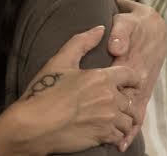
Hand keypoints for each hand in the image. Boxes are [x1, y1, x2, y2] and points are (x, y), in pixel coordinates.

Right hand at [0, 25, 140, 155]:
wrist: (34, 124)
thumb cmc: (44, 91)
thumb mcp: (59, 61)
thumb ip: (81, 42)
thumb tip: (100, 29)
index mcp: (101, 78)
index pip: (132, 75)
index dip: (131, 79)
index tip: (126, 83)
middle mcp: (109, 98)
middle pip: (130, 100)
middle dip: (123, 101)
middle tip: (111, 103)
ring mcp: (108, 119)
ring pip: (128, 120)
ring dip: (121, 119)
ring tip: (108, 118)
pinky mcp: (103, 137)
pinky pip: (120, 136)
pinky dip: (115, 134)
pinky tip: (103, 130)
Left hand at [108, 0, 166, 149]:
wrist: (153, 26)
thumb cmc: (134, 24)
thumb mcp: (126, 23)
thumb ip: (119, 33)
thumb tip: (113, 46)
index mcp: (131, 63)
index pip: (120, 83)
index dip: (108, 94)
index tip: (93, 107)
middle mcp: (137, 79)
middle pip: (126, 102)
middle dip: (114, 117)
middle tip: (100, 131)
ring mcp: (140, 88)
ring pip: (133, 113)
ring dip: (124, 128)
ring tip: (114, 143)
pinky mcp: (140, 93)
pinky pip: (137, 115)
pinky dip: (130, 129)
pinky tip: (121, 143)